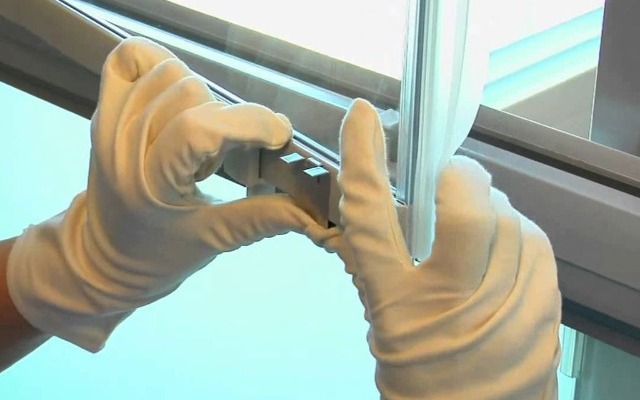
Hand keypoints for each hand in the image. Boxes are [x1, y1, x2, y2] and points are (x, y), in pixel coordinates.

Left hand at [6, 38, 324, 351]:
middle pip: (191, 93)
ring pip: (168, 73)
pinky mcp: (105, 109)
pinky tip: (176, 103)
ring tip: (199, 137)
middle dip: (226, 119)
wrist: (102, 257)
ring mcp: (110, 121)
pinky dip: (159, 68)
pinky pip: (131, 60)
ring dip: (199, 98)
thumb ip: (265, 219)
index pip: (200, 128)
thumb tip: (315, 212)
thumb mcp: (213, 239)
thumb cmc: (158, 255)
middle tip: (228, 155)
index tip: (279, 135)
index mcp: (151, 183)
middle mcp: (124, 144)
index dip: (249, 122)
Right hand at [324, 99, 560, 398]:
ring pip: (511, 219)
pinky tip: (507, 243)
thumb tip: (376, 202)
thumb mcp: (383, 320)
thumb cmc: (419, 369)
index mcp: (396, 304)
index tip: (362, 117)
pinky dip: (520, 230)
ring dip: (492, 204)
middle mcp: (452, 302)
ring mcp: (506, 308)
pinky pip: (538, 242)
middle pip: (464, 211)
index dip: (363, 161)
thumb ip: (376, 264)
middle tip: (451, 177)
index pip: (372, 219)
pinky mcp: (546, 311)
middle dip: (461, 177)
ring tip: (479, 217)